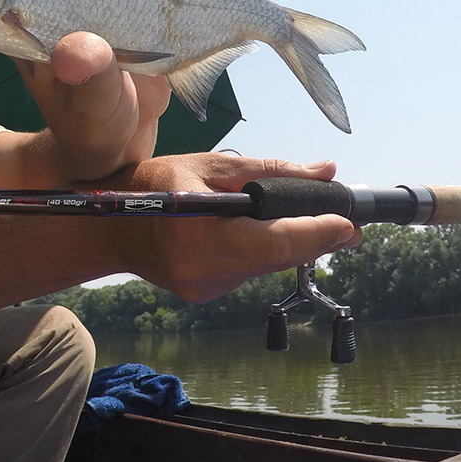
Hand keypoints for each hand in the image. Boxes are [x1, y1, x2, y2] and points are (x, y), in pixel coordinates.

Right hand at [109, 154, 361, 301]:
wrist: (110, 228)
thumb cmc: (154, 186)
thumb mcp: (209, 166)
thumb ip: (269, 170)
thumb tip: (325, 172)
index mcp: (199, 235)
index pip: (273, 243)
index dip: (317, 234)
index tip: (350, 223)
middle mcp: (204, 271)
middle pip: (277, 257)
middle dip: (314, 238)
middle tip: (347, 223)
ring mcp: (205, 289)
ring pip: (266, 266)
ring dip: (287, 244)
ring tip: (301, 220)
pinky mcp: (207, 295)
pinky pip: (250, 271)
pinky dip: (261, 252)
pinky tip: (252, 234)